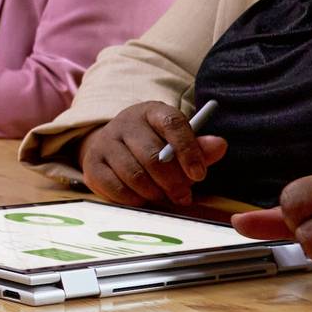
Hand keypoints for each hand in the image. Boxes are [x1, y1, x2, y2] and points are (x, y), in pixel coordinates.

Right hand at [76, 101, 227, 205]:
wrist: (116, 147)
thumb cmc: (156, 146)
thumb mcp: (180, 143)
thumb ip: (200, 148)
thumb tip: (220, 145)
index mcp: (152, 112)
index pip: (172, 124)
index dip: (188, 151)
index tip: (199, 175)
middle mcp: (125, 122)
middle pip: (152, 156)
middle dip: (172, 182)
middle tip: (183, 196)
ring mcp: (105, 141)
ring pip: (133, 174)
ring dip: (154, 193)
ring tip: (162, 196)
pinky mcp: (91, 163)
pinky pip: (115, 187)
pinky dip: (133, 199)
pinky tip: (142, 198)